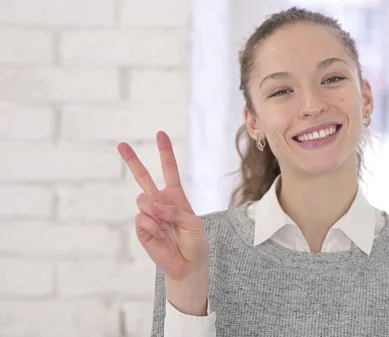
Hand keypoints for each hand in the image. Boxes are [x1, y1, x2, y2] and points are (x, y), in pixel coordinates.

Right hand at [117, 131, 208, 279]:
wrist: (187, 265)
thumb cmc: (194, 242)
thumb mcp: (193, 222)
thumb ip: (175, 211)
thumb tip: (154, 206)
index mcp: (175, 197)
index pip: (169, 170)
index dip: (165, 152)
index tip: (160, 134)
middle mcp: (160, 202)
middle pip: (143, 178)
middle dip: (132, 160)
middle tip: (121, 144)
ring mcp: (149, 215)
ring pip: (143, 199)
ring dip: (156, 211)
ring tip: (166, 226)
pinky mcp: (142, 230)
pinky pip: (142, 219)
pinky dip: (153, 227)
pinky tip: (161, 235)